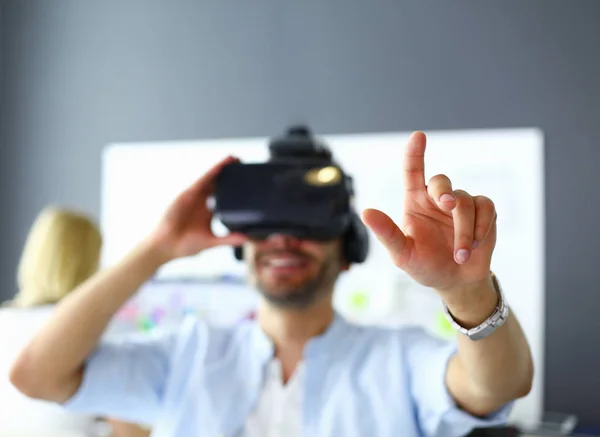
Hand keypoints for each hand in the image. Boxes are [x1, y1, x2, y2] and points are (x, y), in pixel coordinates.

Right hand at [149, 155, 247, 260]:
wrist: (167, 246)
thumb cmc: (186, 245)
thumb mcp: (212, 241)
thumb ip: (229, 239)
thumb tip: (246, 239)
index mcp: (210, 211)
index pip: (225, 196)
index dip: (235, 187)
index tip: (248, 180)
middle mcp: (203, 201)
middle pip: (218, 183)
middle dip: (229, 173)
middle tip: (243, 162)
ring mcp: (195, 197)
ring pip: (211, 179)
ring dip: (221, 168)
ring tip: (234, 158)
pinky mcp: (188, 195)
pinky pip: (201, 181)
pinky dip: (211, 173)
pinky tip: (220, 166)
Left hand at [361, 132, 496, 293]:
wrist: (456, 282)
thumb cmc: (424, 266)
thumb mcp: (402, 254)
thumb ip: (386, 233)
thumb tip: (365, 212)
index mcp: (415, 202)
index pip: (413, 171)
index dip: (414, 153)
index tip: (418, 136)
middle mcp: (437, 198)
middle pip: (442, 181)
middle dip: (444, 192)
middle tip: (446, 205)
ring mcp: (461, 203)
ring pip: (465, 201)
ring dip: (464, 231)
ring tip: (459, 255)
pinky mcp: (483, 211)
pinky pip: (486, 207)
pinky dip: (481, 228)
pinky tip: (474, 247)